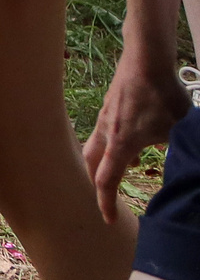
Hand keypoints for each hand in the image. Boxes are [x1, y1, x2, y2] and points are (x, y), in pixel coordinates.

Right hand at [84, 52, 190, 220]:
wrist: (146, 59)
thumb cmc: (163, 95)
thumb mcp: (179, 130)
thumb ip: (182, 152)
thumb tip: (190, 170)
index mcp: (121, 143)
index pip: (106, 180)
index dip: (105, 203)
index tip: (109, 220)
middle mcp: (107, 132)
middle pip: (90, 164)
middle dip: (97, 184)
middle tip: (107, 198)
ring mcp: (106, 118)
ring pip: (97, 147)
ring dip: (105, 162)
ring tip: (127, 169)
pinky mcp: (110, 107)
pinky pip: (105, 133)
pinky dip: (113, 146)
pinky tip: (134, 142)